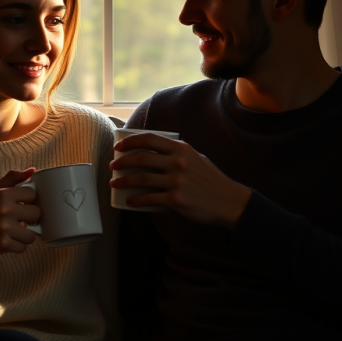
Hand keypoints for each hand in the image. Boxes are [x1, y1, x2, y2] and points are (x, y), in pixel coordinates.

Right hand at [0, 168, 39, 284]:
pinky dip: (17, 246)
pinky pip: (23, 248)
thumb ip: (12, 178)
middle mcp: (4, 209)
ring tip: (14, 232)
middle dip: (30, 219)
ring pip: (32, 234)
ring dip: (25, 235)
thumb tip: (33, 170)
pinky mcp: (2, 244)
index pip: (33, 194)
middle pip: (36, 213)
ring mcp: (3, 227)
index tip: (22, 206)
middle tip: (21, 220)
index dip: (29, 201)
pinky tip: (8, 241)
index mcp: (3, 194)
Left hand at [110, 134, 250, 228]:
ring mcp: (177, 181)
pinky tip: (129, 200)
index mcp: (181, 149)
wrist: (228, 201)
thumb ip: (177, 153)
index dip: (130, 142)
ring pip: (141, 178)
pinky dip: (136, 200)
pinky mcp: (176, 199)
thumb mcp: (196, 158)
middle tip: (113, 167)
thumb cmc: (210, 180)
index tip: (119, 147)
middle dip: (122, 162)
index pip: (149, 139)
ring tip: (114, 184)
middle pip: (141, 158)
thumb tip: (154, 152)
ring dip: (124, 181)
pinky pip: (149, 198)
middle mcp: (178, 162)